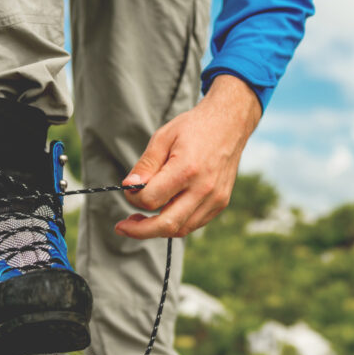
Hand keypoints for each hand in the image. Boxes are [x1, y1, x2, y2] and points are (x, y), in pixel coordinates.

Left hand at [115, 74, 262, 238]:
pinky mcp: (221, 203)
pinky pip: (194, 223)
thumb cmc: (193, 128)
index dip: (133, 199)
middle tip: (124, 227)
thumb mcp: (163, 138)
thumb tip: (129, 187)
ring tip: (142, 220)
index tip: (129, 190)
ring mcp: (215, 198)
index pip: (151, 199)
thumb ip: (145, 165)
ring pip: (181, 229)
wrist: (229, 124)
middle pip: (167, 225)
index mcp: (186, 169)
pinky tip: (166, 211)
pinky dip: (177, 223)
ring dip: (158, 229)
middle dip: (140, 230)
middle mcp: (204, 188)